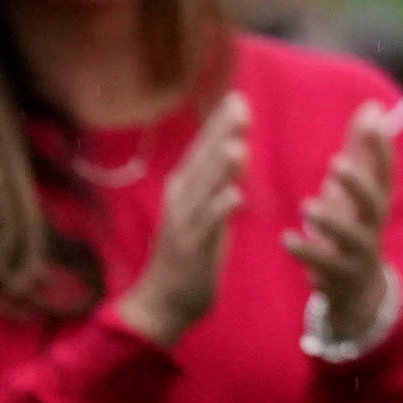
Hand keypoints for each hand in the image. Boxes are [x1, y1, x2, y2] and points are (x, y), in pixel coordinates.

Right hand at [116, 93, 247, 346]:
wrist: (162, 303)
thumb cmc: (189, 253)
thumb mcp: (207, 211)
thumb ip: (221, 181)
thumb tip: (238, 151)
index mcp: (183, 188)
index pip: (203, 149)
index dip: (219, 125)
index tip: (237, 99)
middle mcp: (180, 200)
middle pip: (203, 160)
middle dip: (222, 133)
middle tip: (239, 104)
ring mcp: (184, 224)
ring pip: (205, 189)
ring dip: (220, 167)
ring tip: (237, 144)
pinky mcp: (191, 248)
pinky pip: (208, 226)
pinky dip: (220, 209)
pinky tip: (235, 195)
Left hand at [282, 101, 397, 346]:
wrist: (357, 289)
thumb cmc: (353, 225)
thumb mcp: (356, 190)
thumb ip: (362, 149)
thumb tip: (374, 107)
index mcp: (377, 200)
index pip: (386, 171)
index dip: (382, 148)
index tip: (373, 123)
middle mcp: (373, 225)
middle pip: (374, 203)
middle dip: (358, 183)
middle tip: (335, 163)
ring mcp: (359, 253)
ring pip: (351, 237)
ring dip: (331, 220)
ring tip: (306, 206)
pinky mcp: (339, 276)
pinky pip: (324, 265)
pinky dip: (306, 251)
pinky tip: (287, 238)